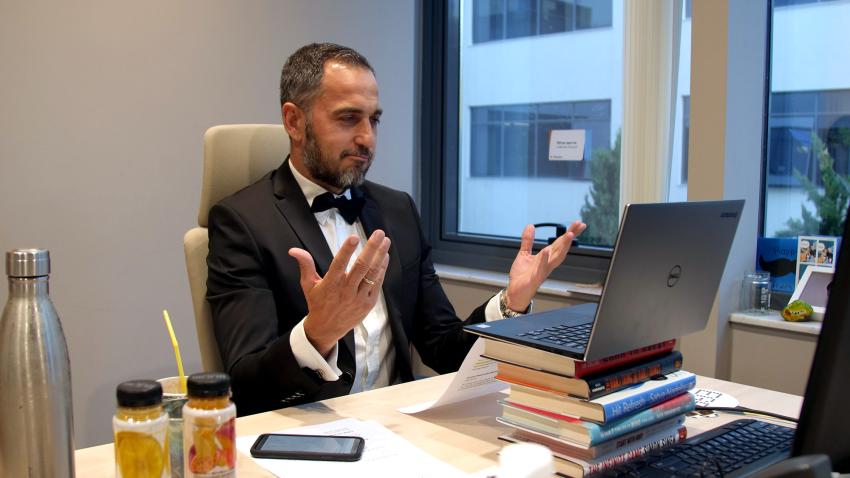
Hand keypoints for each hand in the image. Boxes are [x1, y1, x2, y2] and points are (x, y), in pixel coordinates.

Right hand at [288, 230, 390, 355]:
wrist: (327, 328)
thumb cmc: (317, 302)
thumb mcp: (308, 284)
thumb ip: (305, 265)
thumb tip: (293, 250)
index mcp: (330, 284)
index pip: (339, 264)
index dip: (346, 251)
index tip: (354, 237)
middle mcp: (346, 291)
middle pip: (361, 267)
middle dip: (371, 248)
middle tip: (379, 233)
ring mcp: (359, 297)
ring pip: (372, 274)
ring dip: (380, 256)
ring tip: (386, 241)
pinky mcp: (368, 303)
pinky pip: (377, 284)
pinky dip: (382, 269)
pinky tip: (385, 256)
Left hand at [505, 220, 586, 311]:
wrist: (515, 292)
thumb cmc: (523, 276)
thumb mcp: (524, 254)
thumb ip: (528, 241)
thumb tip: (530, 226)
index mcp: (547, 257)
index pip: (560, 243)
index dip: (570, 233)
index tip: (579, 224)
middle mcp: (548, 263)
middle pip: (561, 248)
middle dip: (570, 236)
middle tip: (579, 225)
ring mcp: (543, 271)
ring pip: (556, 258)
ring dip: (563, 246)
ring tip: (569, 234)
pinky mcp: (535, 278)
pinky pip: (541, 268)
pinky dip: (544, 259)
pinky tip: (546, 250)